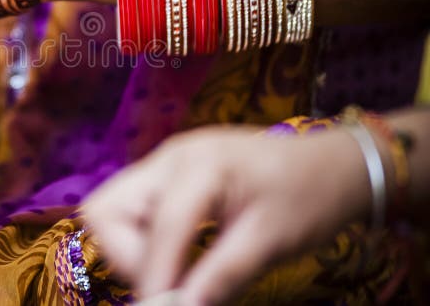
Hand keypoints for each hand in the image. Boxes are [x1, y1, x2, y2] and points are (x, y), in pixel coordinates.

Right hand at [83, 127, 374, 304]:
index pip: (160, 228)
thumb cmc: (309, 197)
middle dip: (126, 255)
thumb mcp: (271, 242)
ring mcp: (164, 162)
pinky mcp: (167, 174)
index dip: (155, 278)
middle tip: (166, 281)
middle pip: (106, 207)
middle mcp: (170, 158)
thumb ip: (222, 277)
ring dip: (129, 247)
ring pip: (111, 207)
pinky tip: (177, 254)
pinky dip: (143, 237)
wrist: (332, 164)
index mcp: (201, 166)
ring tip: (172, 269)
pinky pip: (133, 208)